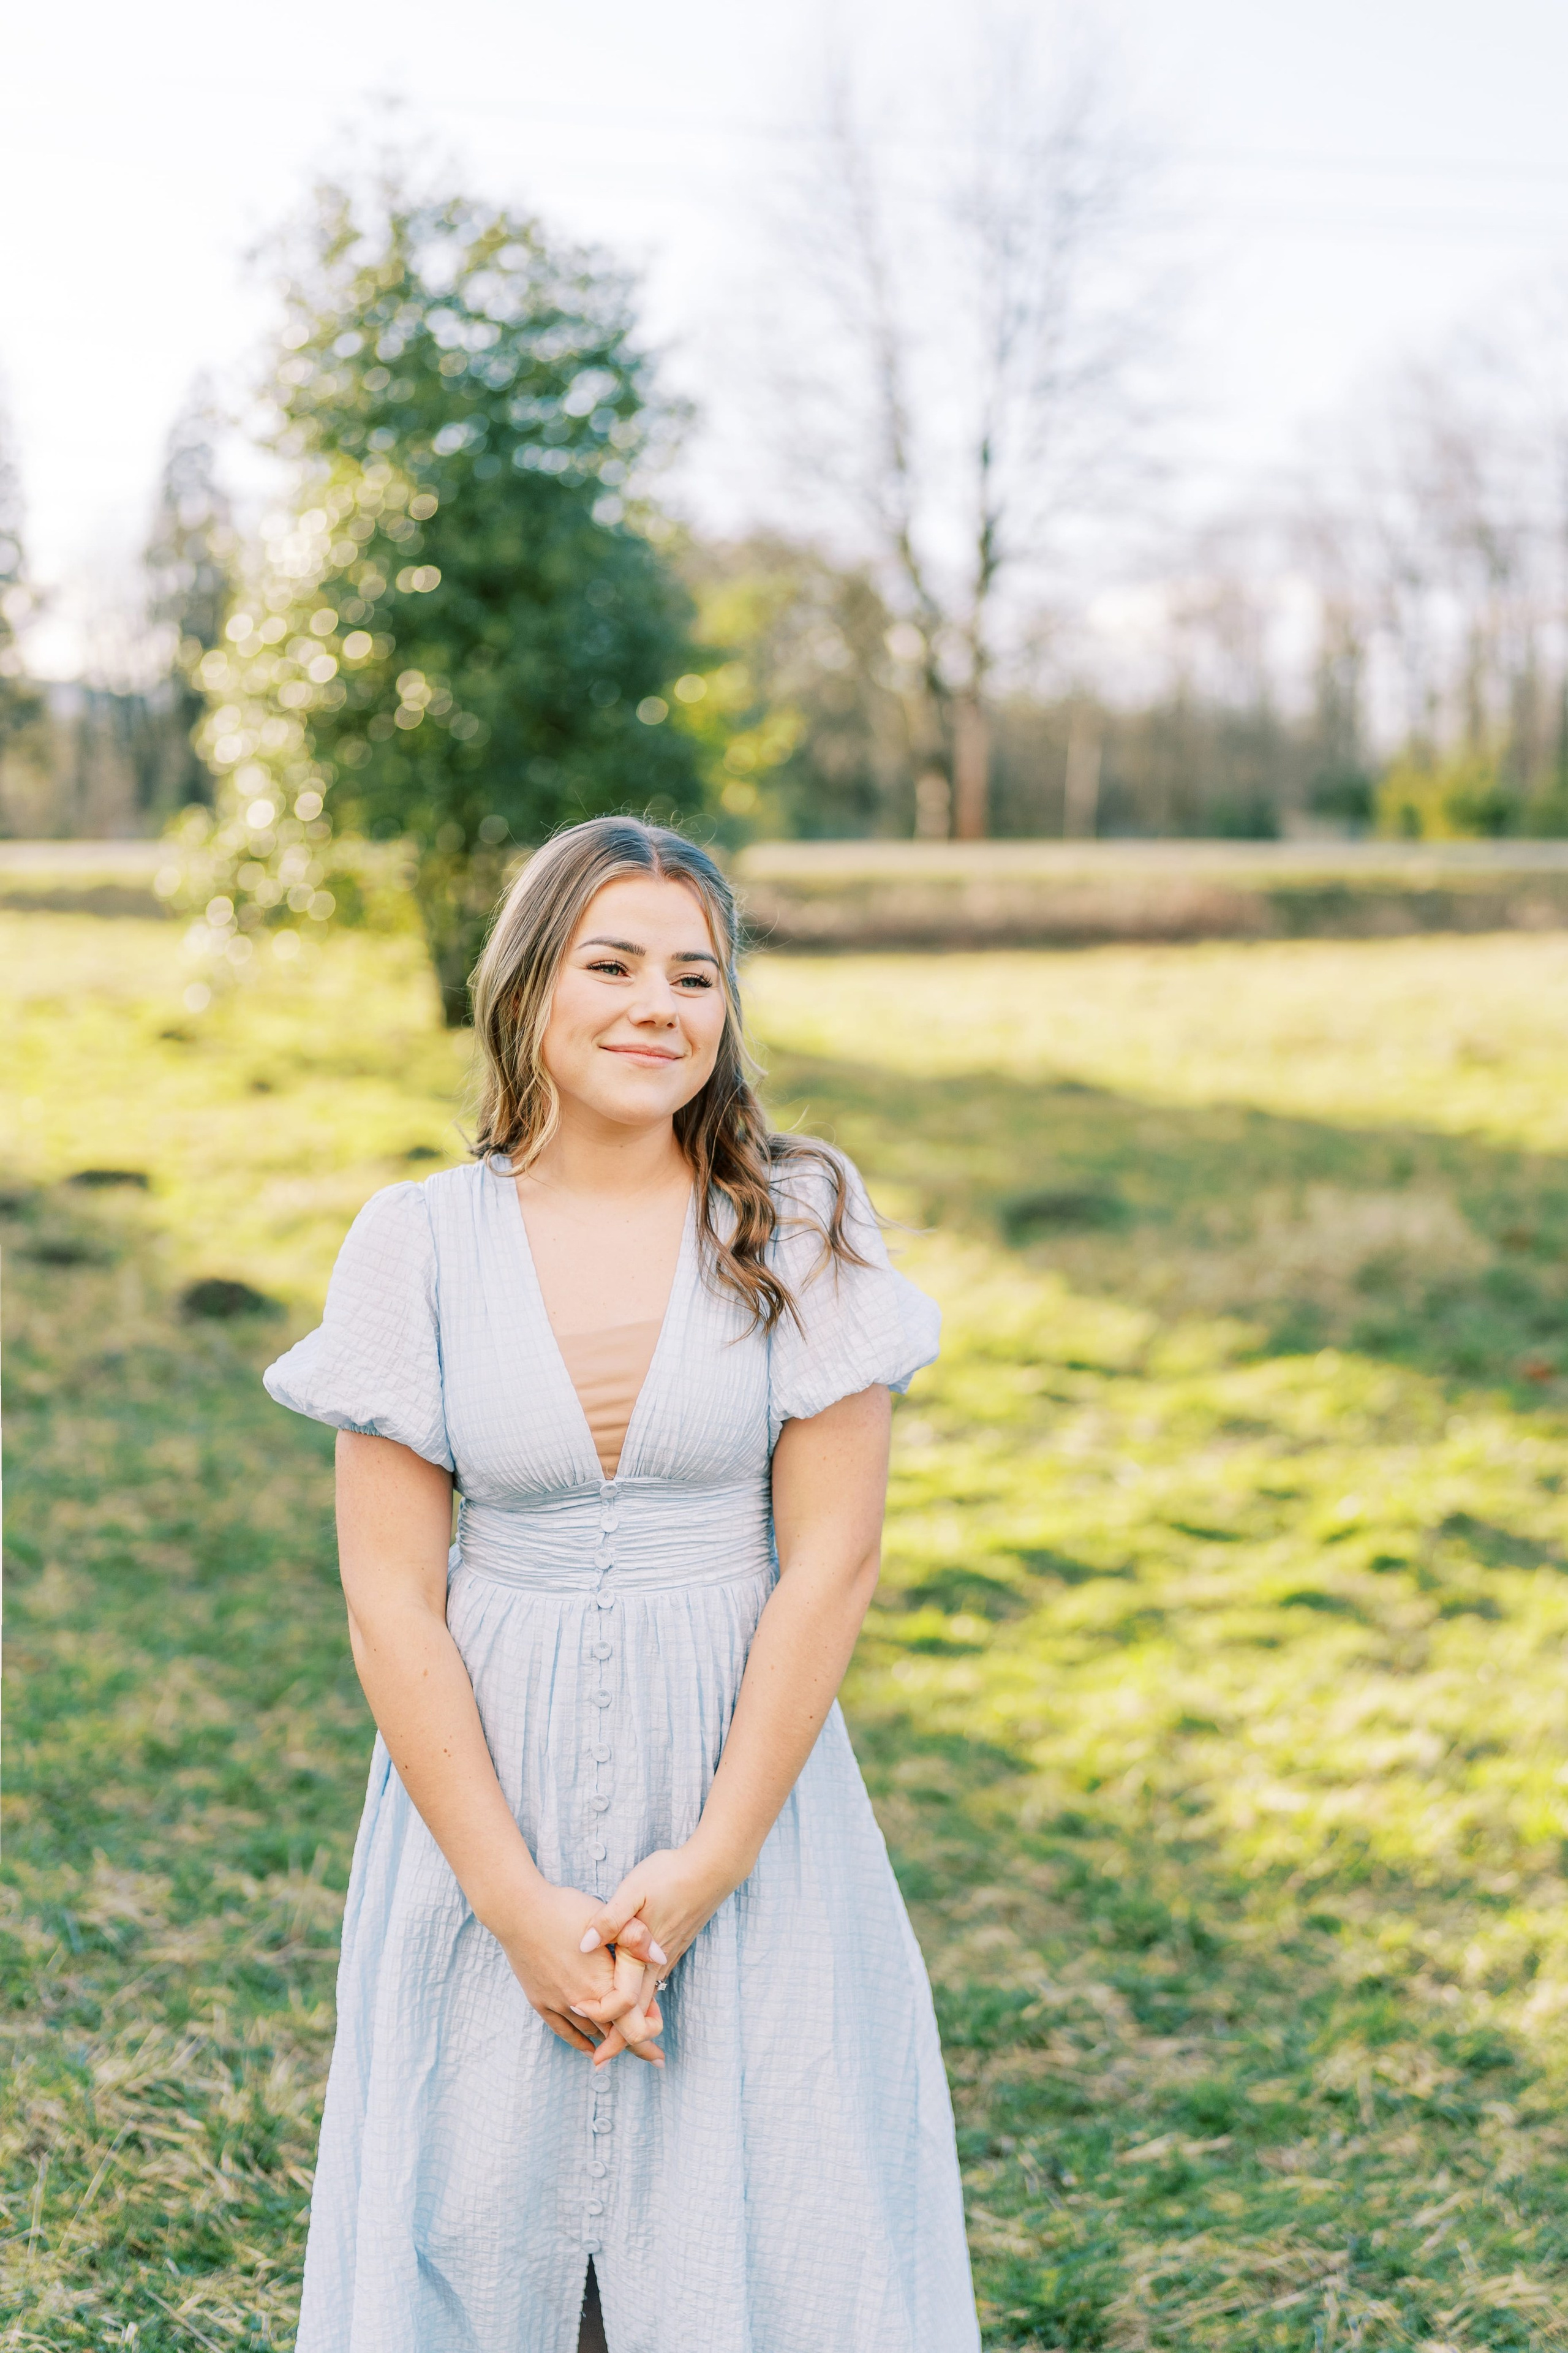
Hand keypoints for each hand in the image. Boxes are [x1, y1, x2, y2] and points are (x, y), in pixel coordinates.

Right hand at [489, 1880, 654, 2058]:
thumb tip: (661, 1956)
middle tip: (656, 2058)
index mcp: (602, 1983)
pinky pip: (563, 2031)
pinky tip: (589, 2048)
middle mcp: (582, 2001)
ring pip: (591, 2033)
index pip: (633, 2022)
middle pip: (615, 2035)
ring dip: (610, 2043)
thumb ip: (636, 1937)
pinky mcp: (541, 2001)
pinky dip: (579, 2042)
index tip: (659, 2023)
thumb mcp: (606, 1916)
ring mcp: (559, 2003)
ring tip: (628, 2048)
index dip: (650, 2026)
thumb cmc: (564, 1910)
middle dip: (639, 2046)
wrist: (518, 1911)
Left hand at [572, 1842, 735, 2064]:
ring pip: (647, 2004)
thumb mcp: (634, 1890)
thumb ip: (610, 1919)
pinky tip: (636, 2005)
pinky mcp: (670, 1949)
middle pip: (638, 2015)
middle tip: (599, 2063)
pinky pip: (653, 1987)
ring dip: (631, 2025)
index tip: (582, 2019)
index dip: (602, 2018)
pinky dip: (642, 2006)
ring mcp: (665, 1959)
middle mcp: (655, 1964)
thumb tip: (585, 1944)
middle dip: (620, 2041)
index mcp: (641, 1955)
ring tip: (613, 2043)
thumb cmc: (670, 1876)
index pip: (623, 2004)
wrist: (712, 1869)